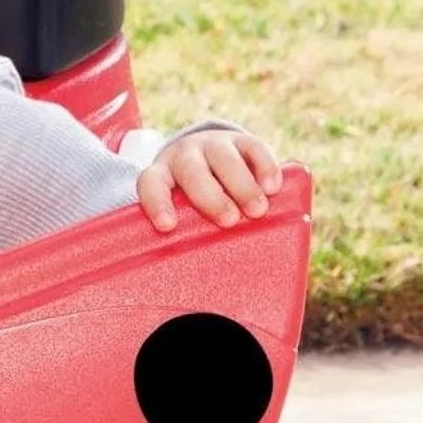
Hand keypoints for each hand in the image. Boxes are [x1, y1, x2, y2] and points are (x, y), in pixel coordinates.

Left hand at [138, 129, 282, 232]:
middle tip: (229, 221)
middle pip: (192, 172)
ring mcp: (213, 145)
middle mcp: (184, 156)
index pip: (150, 184)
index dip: (156, 203)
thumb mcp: (184, 212)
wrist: (209, 155)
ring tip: (257, 211)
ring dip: (241, 185)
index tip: (168, 226)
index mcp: (162, 174)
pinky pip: (253, 147)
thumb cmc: (194, 199)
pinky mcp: (241, 141)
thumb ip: (185, 234)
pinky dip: (264, 167)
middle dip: (210, 197)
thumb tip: (199, 281)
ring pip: (224, 158)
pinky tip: (272, 187)